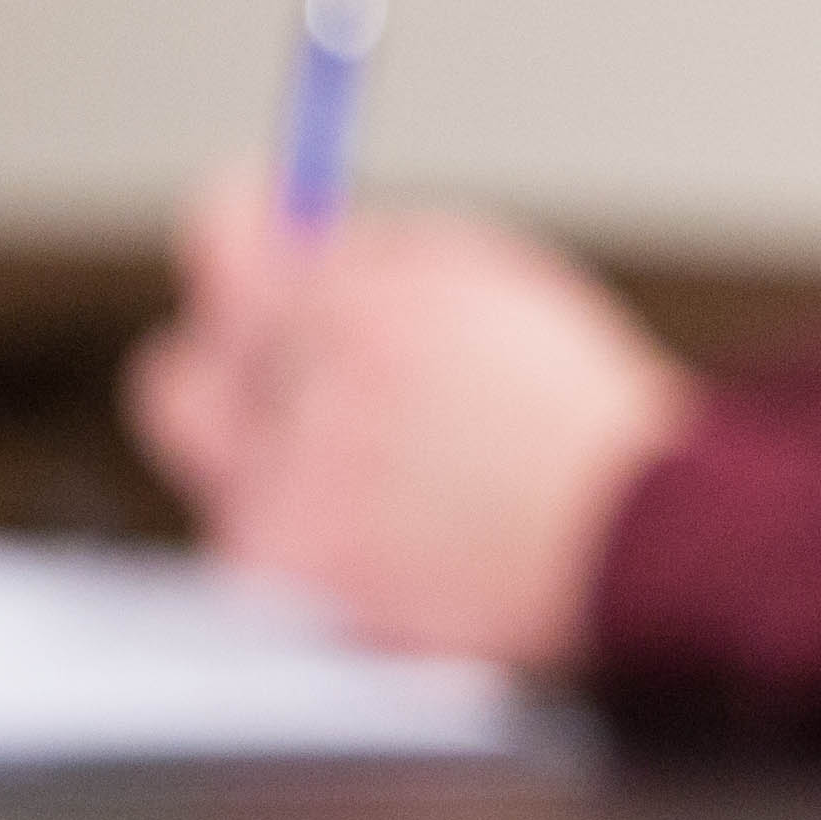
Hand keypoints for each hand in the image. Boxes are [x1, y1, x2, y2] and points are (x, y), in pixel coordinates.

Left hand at [123, 167, 693, 675]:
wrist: (643, 539)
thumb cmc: (580, 413)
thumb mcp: (489, 282)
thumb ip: (374, 257)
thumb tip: (294, 241)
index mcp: (345, 304)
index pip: (224, 237)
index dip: (242, 233)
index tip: (262, 237)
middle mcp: (293, 397)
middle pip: (177, 374)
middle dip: (227, 372)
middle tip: (291, 379)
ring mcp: (283, 499)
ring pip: (233, 478)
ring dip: (295, 470)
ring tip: (413, 486)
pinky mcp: (292, 586)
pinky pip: (268, 553)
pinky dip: (324, 548)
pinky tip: (411, 545)